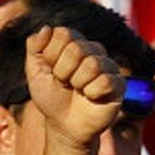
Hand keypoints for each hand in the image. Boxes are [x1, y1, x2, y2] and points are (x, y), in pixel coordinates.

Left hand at [24, 26, 123, 147]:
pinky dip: (92, 92)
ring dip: (77, 83)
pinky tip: (90, 97)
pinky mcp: (119, 83)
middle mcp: (93, 51)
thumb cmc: (51, 98)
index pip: (63, 34)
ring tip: (78, 90)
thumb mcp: (35, 73)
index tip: (51, 71)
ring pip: (92, 64)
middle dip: (62, 71)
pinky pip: (105, 80)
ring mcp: (108, 66)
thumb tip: (46, 28)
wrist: (64, 125)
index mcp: (73, 44)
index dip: (51, 55)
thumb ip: (35, 48)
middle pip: (76, 48)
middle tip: (64, 83)